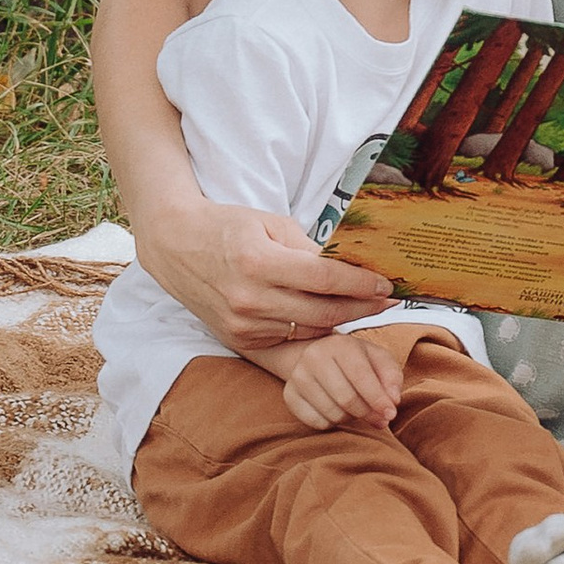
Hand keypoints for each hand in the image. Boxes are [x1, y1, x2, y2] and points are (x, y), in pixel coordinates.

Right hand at [131, 196, 394, 354]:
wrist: (176, 247)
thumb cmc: (227, 228)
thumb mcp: (270, 224)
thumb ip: (309, 249)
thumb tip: (350, 267)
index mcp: (259, 262)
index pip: (324, 279)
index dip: (361, 284)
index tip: (386, 285)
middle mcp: (250, 299)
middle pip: (323, 312)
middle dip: (362, 308)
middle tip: (387, 302)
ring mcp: (243, 324)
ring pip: (309, 331)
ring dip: (341, 322)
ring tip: (364, 309)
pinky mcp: (239, 339)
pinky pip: (289, 338)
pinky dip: (313, 330)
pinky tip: (329, 318)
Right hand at [268, 325, 409, 431]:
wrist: (322, 357)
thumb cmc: (357, 360)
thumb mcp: (379, 360)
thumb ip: (391, 378)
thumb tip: (392, 401)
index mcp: (340, 344)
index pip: (360, 376)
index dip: (378, 399)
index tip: (390, 414)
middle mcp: (314, 357)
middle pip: (346, 399)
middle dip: (367, 413)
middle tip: (379, 418)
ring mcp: (298, 376)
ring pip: (332, 413)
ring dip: (351, 418)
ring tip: (356, 407)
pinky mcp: (289, 395)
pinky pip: (316, 422)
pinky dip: (332, 423)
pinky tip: (337, 410)